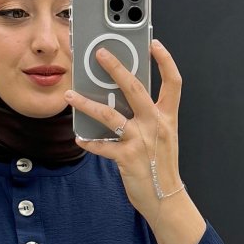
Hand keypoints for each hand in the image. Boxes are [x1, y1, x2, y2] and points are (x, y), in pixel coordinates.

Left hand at [63, 38, 182, 224]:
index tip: (154, 44)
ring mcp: (141, 141)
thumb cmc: (161, 167)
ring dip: (86, 104)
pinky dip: (89, 142)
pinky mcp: (127, 158)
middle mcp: (156, 125)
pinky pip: (102, 146)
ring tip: (70, 95)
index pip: (173, 82)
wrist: (165, 199)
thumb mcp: (162, 137)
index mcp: (167, 117)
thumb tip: (122, 102)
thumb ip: (148, 117)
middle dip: (116, 68)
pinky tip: (79, 138)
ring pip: (110, 115)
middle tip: (100, 53)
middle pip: (135, 88)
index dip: (165, 60)